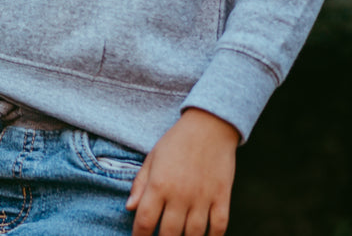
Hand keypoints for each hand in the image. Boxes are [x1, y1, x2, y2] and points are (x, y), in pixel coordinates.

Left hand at [126, 108, 237, 235]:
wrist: (209, 126)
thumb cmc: (176, 142)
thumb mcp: (152, 158)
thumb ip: (140, 184)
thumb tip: (129, 208)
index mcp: (159, 184)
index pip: (145, 220)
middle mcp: (180, 194)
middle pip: (168, 233)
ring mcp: (203, 198)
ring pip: (193, 234)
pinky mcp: (222, 197)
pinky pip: (219, 226)